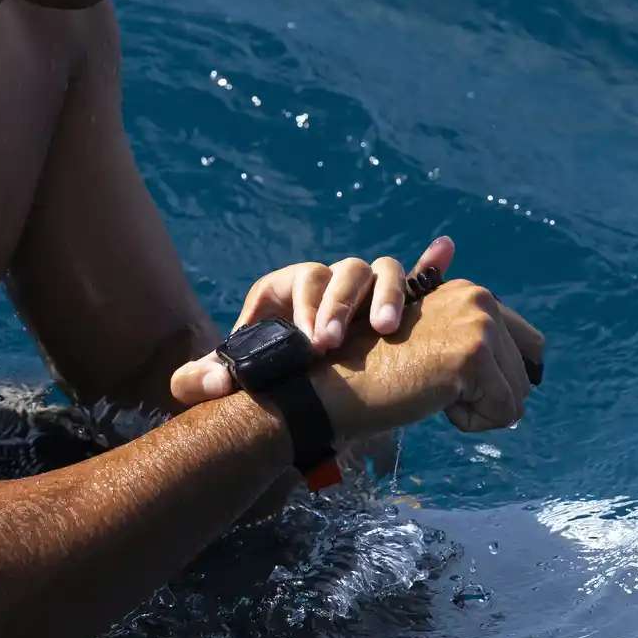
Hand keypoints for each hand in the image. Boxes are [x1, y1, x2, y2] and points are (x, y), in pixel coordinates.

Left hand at [170, 236, 455, 406]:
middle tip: (332, 343)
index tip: (310, 344)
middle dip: (340, 305)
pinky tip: (445, 250)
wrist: (300, 372)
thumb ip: (215, 377)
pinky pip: (419, 277)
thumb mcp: (243, 371)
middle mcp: (331, 281)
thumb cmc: (272, 369)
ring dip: (386, 294)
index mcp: (290, 288)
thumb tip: (193, 387)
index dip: (305, 307)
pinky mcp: (397, 303)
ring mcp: (366, 288)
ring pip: (379, 272)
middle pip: (341, 274)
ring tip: (385, 327)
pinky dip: (431, 264)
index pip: (299, 281)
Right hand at [312, 280, 544, 439]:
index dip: (501, 377)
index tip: (457, 382)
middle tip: (433, 386)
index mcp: (471, 293)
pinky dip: (470, 422)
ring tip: (429, 391)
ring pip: (517, 396)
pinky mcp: (472, 357)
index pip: (530, 344)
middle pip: (525, 375)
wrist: (336, 384)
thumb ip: (463, 327)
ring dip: (476, 409)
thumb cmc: (375, 369)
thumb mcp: (427, 338)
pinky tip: (432, 401)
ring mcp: (477, 325)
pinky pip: (504, 413)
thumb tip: (506, 311)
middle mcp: (479, 299)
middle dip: (485, 395)